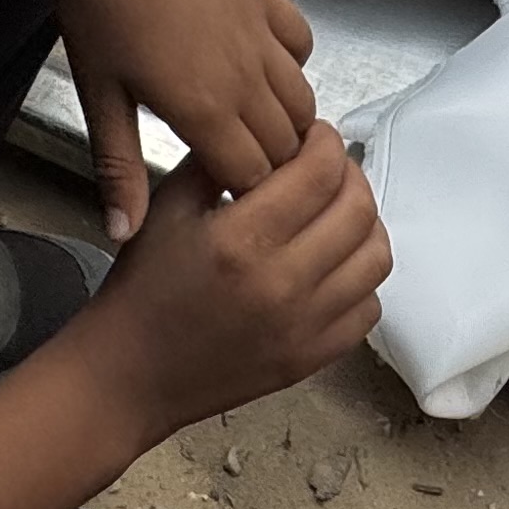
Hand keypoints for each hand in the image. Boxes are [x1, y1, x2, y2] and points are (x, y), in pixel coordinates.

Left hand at [45, 0, 316, 239]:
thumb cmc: (95, 3)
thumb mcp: (99, 94)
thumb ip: (118, 168)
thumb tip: (122, 233)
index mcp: (205, 111)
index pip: (254, 180)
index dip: (244, 198)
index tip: (226, 202)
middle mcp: (247, 78)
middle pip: (285, 147)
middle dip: (268, 168)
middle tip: (238, 170)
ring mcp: (262, 34)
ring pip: (302, 101)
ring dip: (285, 123)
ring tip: (252, 127)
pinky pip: (301, 45)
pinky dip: (292, 66)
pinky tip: (260, 66)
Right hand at [59, 124, 391, 440]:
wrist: (132, 374)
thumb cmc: (144, 290)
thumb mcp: (167, 207)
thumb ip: (220, 162)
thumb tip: (270, 133)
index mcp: (241, 240)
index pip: (320, 173)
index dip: (326, 142)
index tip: (316, 136)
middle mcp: (281, 284)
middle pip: (359, 211)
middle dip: (350, 176)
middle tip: (328, 168)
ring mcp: (303, 327)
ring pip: (375, 258)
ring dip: (365, 225)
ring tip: (336, 213)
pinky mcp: (312, 357)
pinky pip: (368, 309)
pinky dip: (360, 279)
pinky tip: (333, 265)